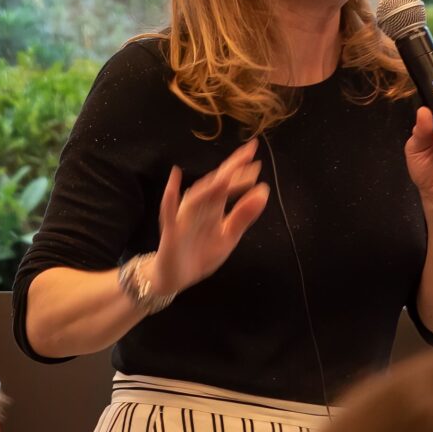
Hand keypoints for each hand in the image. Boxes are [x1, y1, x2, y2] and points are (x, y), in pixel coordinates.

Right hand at [155, 140, 268, 296]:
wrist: (175, 278)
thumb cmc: (200, 254)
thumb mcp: (228, 237)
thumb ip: (244, 216)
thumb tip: (263, 191)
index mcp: (214, 209)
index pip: (229, 186)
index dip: (242, 173)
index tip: (258, 160)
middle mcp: (199, 209)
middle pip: (215, 185)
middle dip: (231, 169)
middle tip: (248, 153)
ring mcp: (183, 218)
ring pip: (197, 196)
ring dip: (210, 185)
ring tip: (227, 174)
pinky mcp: (171, 232)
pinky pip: (168, 212)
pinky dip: (170, 196)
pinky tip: (174, 178)